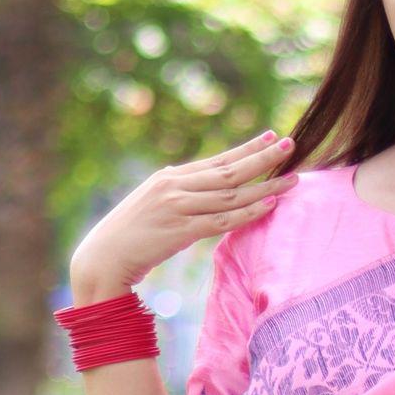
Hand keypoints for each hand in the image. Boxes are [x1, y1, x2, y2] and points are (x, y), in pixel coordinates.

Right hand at [67, 129, 294, 300]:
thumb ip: (179, 196)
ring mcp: (178, 208)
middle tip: (292, 145)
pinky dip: (247, 212)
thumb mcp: (153, 205)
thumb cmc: (128, 236)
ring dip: (265, 186)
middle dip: (262, 157)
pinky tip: (270, 205)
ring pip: (231, 194)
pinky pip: (222, 221)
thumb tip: (206, 193)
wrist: (103, 258)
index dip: (247, 148)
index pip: (217, 160)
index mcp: (170, 178)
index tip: (272, 136)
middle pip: (229, 170)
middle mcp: (175, 187)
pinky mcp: (180, 232)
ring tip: (292, 178)